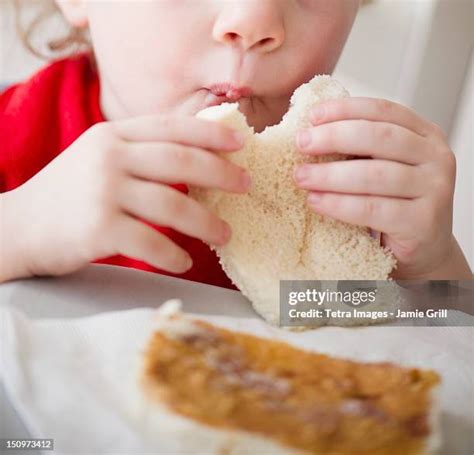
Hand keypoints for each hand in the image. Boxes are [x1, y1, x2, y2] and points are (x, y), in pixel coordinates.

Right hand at [2, 115, 249, 280]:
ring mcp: (102, 192)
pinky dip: (173, 255)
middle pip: (179, 161)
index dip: (209, 134)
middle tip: (246, 186)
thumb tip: (196, 164)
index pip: (170, 128)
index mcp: (112, 136)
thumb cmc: (68, 194)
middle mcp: (108, 157)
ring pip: (171, 205)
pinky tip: (184, 262)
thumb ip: (140, 154)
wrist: (17, 227)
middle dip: (220, 173)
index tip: (240, 144)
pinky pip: (150, 242)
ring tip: (225, 235)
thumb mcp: (99, 159)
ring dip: (205, 223)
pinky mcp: (97, 229)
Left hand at [293, 97, 469, 278]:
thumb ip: (360, 148)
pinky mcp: (423, 221)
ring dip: (330, 175)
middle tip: (301, 144)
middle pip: (379, 137)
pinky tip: (316, 202)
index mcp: (425, 135)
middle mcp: (436, 157)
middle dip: (334, 138)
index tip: (312, 116)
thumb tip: (310, 132)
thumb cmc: (395, 203)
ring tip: (301, 177)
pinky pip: (373, 209)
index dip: (345, 110)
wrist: (424, 247)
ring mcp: (434, 189)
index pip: (383, 111)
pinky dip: (339, 204)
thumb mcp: (383, 166)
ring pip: (374, 174)